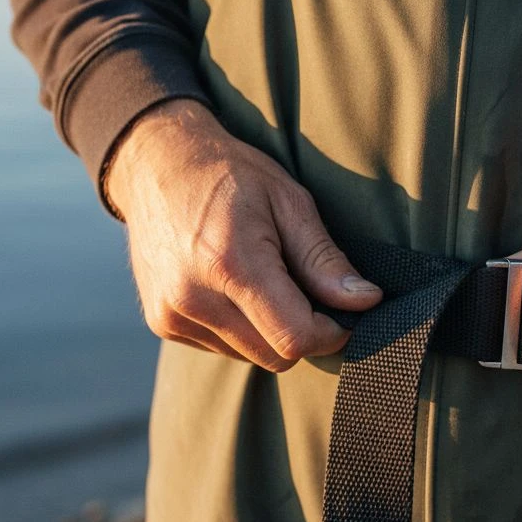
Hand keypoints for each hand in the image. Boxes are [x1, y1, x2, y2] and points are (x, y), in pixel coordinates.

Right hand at [104, 98, 381, 370]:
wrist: (155, 164)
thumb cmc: (229, 175)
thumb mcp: (289, 201)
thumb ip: (324, 259)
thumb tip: (366, 301)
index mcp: (231, 264)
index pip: (294, 338)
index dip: (330, 333)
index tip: (344, 313)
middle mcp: (194, 297)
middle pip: (274, 356)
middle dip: (302, 333)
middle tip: (306, 291)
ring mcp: (172, 314)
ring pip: (251, 357)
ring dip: (270, 332)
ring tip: (265, 281)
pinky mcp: (162, 323)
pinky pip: (222, 348)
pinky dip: (241, 330)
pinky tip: (234, 288)